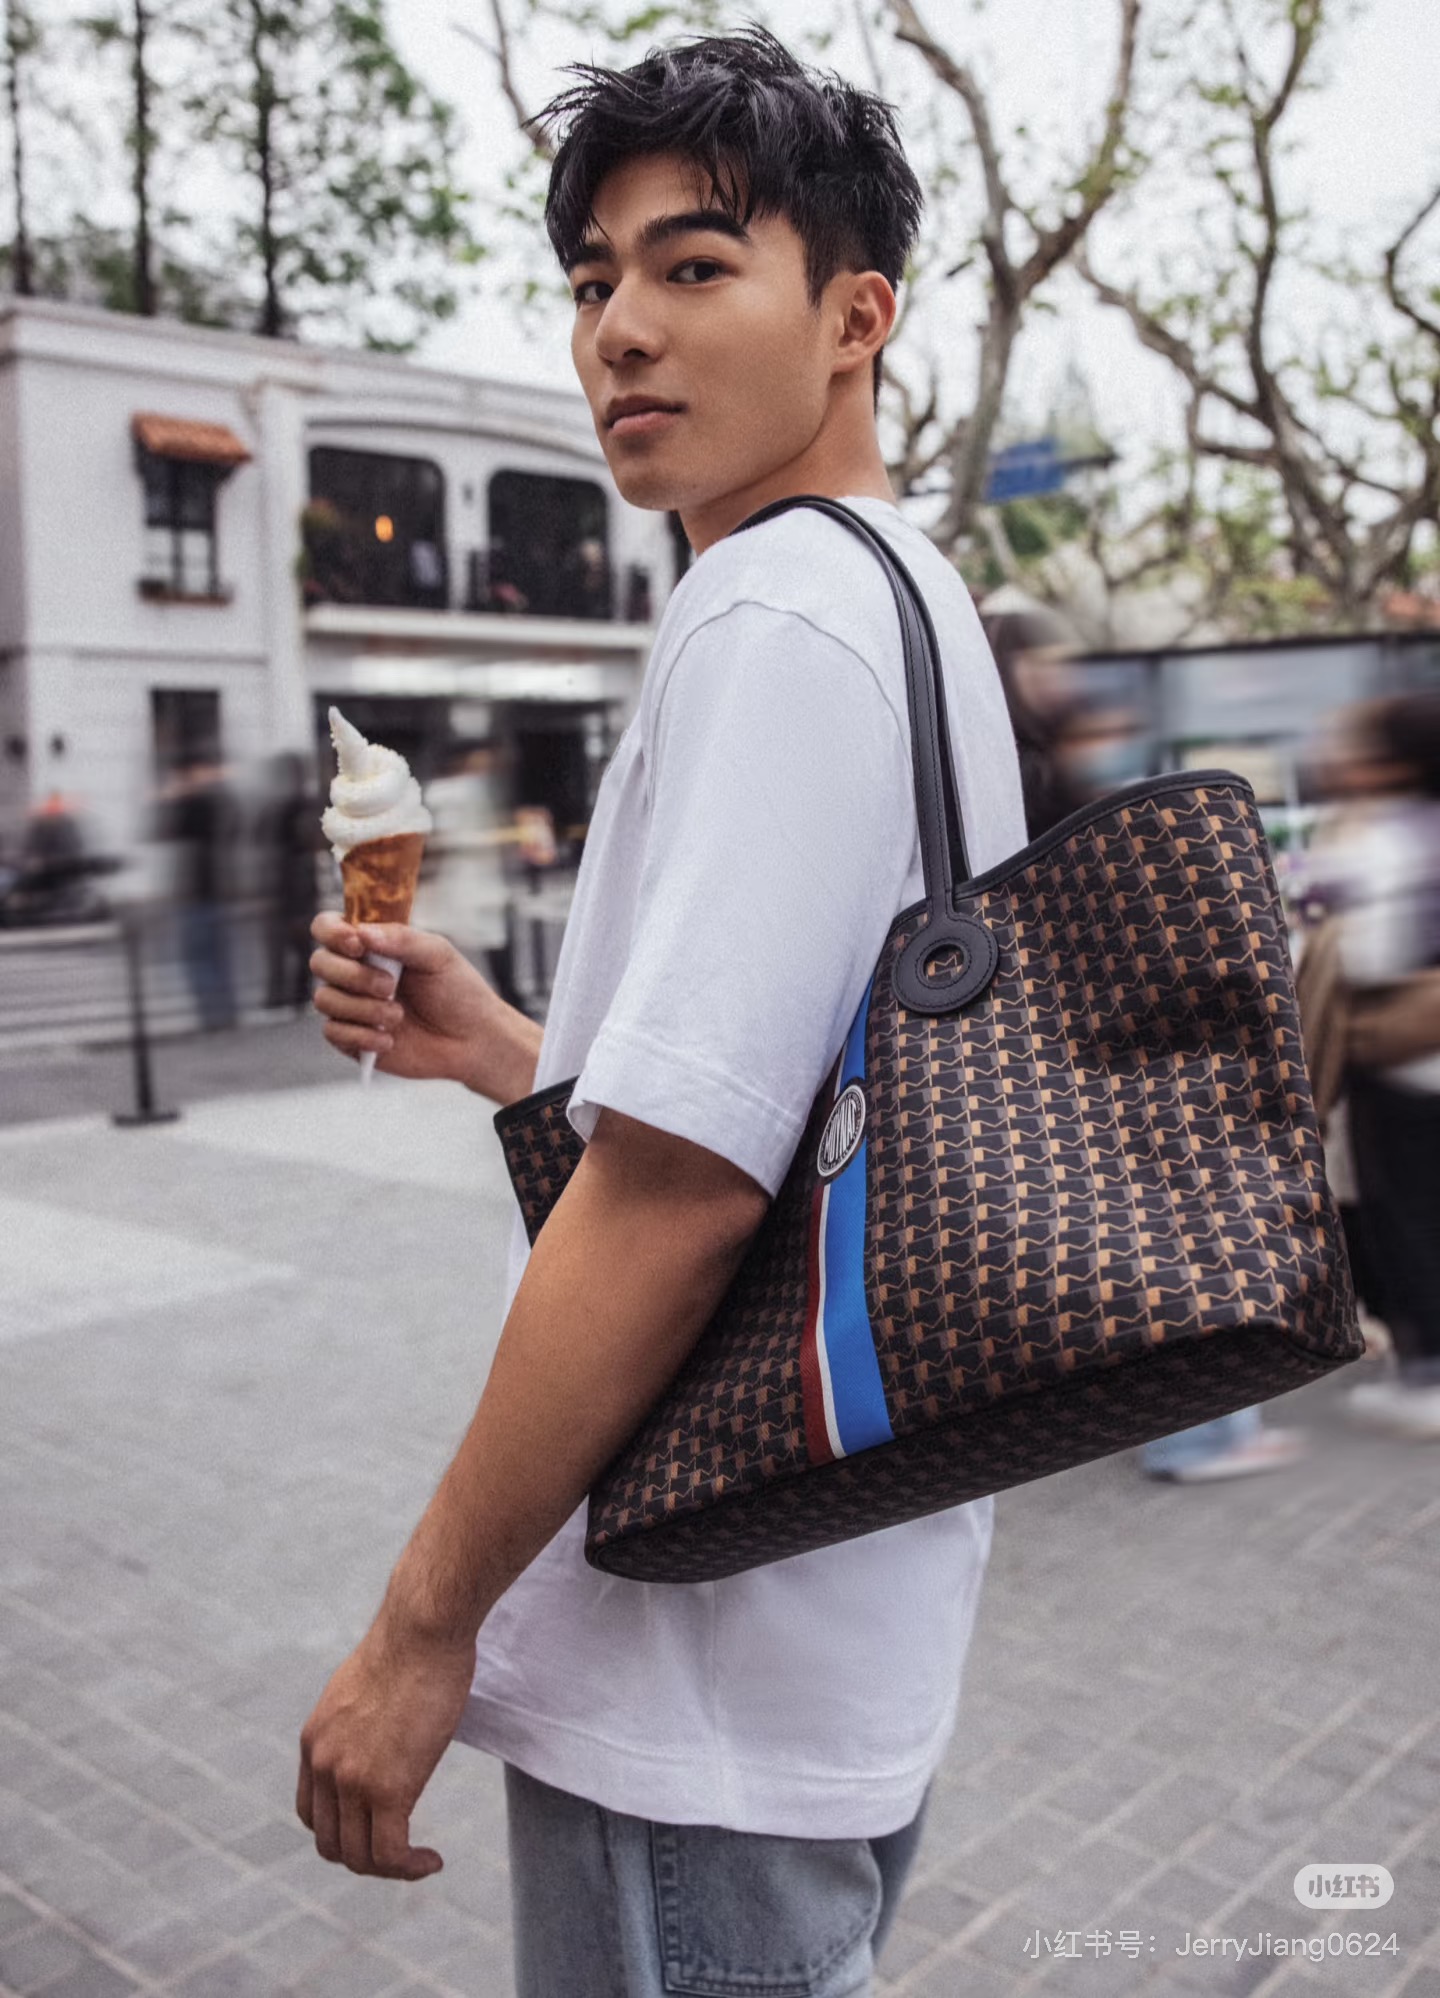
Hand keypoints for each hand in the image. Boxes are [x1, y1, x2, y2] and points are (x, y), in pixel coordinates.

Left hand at [296, 1617, 475, 1879]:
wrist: (423, 1628)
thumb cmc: (412, 1644)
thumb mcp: (367, 1686)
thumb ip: (362, 1718)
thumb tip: (385, 1727)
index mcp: (314, 1740)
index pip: (312, 1813)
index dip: (343, 1831)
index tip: (378, 1827)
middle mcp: (323, 1765)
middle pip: (331, 1843)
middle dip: (366, 1856)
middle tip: (403, 1850)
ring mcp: (351, 1779)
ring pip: (360, 1857)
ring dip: (390, 1868)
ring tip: (420, 1861)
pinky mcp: (387, 1788)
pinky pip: (391, 1853)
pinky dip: (409, 1868)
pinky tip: (432, 1861)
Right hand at [309, 912, 524, 1096]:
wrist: (473, 1039)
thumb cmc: (458, 990)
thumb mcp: (437, 955)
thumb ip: (402, 939)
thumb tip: (362, 933)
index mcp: (370, 944)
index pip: (327, 928)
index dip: (333, 933)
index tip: (357, 944)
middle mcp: (353, 972)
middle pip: (320, 963)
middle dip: (354, 976)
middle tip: (391, 987)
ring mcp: (350, 1006)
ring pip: (324, 1000)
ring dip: (362, 1009)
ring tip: (398, 1016)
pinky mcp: (352, 1039)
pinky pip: (333, 1033)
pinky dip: (362, 1037)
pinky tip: (390, 1041)